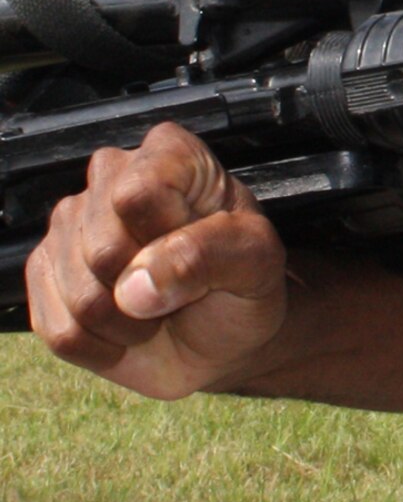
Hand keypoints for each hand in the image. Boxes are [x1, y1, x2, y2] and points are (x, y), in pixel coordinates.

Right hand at [26, 123, 286, 399]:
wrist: (223, 336)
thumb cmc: (242, 286)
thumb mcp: (256, 262)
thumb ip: (208, 256)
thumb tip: (134, 286)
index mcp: (171, 156)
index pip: (138, 193)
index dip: (169, 236)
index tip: (201, 245)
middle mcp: (110, 178)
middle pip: (102, 248)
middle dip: (150, 287)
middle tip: (182, 286)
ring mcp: (70, 226)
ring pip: (80, 296)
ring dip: (128, 323)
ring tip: (157, 307)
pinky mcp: (46, 274)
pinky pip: (61, 330)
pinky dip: (102, 345)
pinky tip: (127, 326)